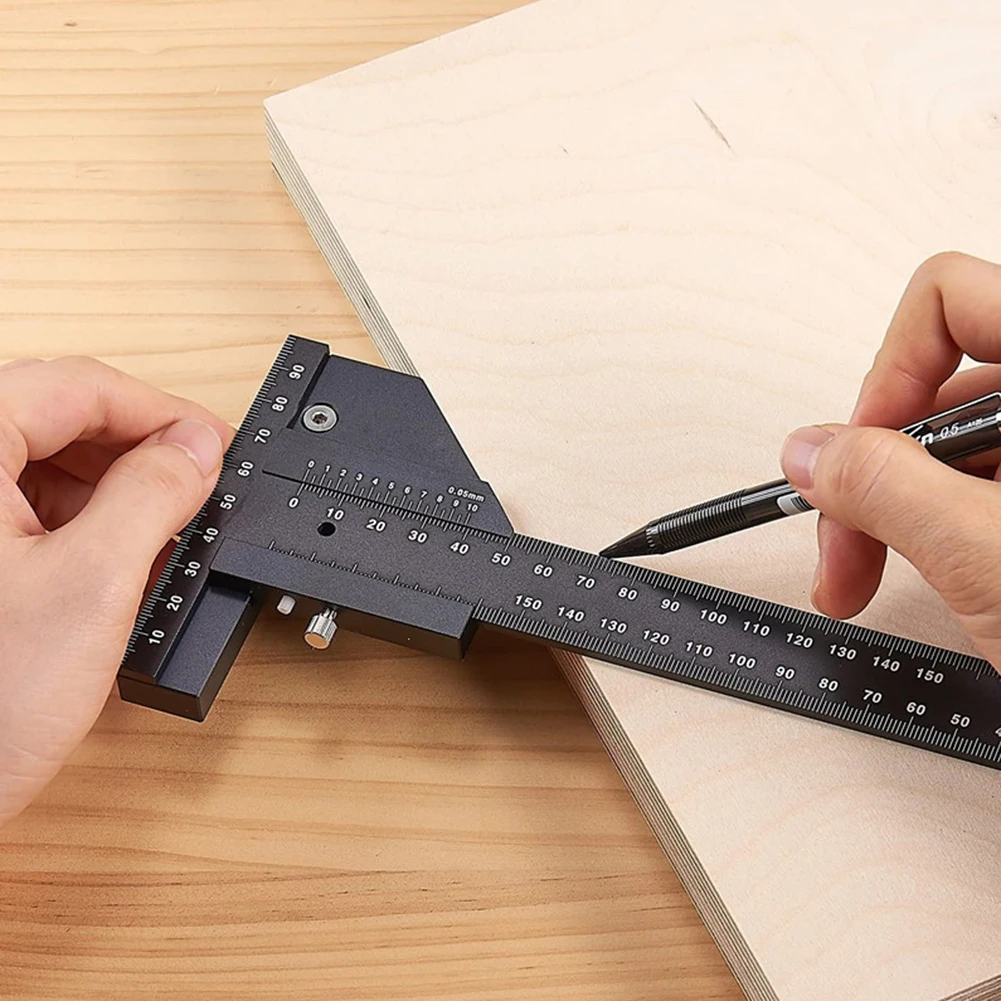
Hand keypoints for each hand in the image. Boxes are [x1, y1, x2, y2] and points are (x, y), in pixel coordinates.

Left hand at [0, 357, 231, 826]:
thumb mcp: (93, 586)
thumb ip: (154, 496)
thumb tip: (196, 449)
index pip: (76, 386)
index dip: (160, 410)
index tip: (210, 443)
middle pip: (56, 417)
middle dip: (137, 450)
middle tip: (195, 484)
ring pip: (41, 462)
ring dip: (111, 488)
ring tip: (161, 531)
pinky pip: (22, 507)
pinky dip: (79, 522)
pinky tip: (116, 559)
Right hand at [780, 252, 1000, 667]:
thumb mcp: (994, 562)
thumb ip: (887, 488)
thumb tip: (812, 451)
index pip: (952, 301)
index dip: (888, 378)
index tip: (852, 460)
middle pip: (942, 389)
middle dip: (875, 472)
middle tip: (844, 553)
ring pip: (953, 448)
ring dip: (896, 514)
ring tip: (875, 583)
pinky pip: (979, 489)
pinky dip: (938, 535)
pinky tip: (939, 586)